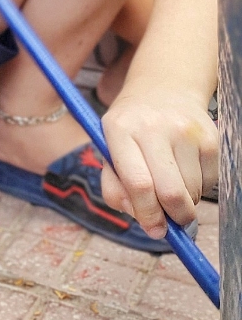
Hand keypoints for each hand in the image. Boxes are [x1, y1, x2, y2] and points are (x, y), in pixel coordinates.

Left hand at [100, 83, 218, 236]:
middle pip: (171, 193)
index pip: (138, 183)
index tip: (154, 230)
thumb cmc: (131, 128)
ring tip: (171, 181)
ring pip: (192, 191)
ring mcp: (185, 130)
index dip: (148, 215)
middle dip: (173, 217)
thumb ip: (115, 188)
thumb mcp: (109, 149)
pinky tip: (185, 168)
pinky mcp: (210, 137)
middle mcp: (153, 126)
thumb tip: (145, 220)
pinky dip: (199, 188)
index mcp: (119, 129)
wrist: (164, 89)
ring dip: (185, 201)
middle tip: (171, 221)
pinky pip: (209, 182)